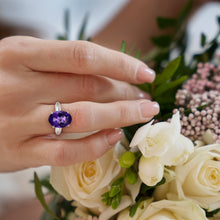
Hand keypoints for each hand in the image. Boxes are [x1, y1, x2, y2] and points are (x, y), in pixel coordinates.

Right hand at [0, 36, 158, 171]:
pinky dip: (95, 145)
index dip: (120, 63)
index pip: (82, 55)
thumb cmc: (0, 81)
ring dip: (121, 116)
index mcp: (20, 54)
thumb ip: (62, 65)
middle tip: (145, 97)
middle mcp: (18, 86)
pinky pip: (65, 152)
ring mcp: (17, 122)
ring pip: (83, 118)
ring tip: (142, 113)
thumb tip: (112, 72)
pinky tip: (114, 137)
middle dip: (126, 93)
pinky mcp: (18, 152)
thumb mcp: (24, 60)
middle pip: (88, 87)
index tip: (146, 73)